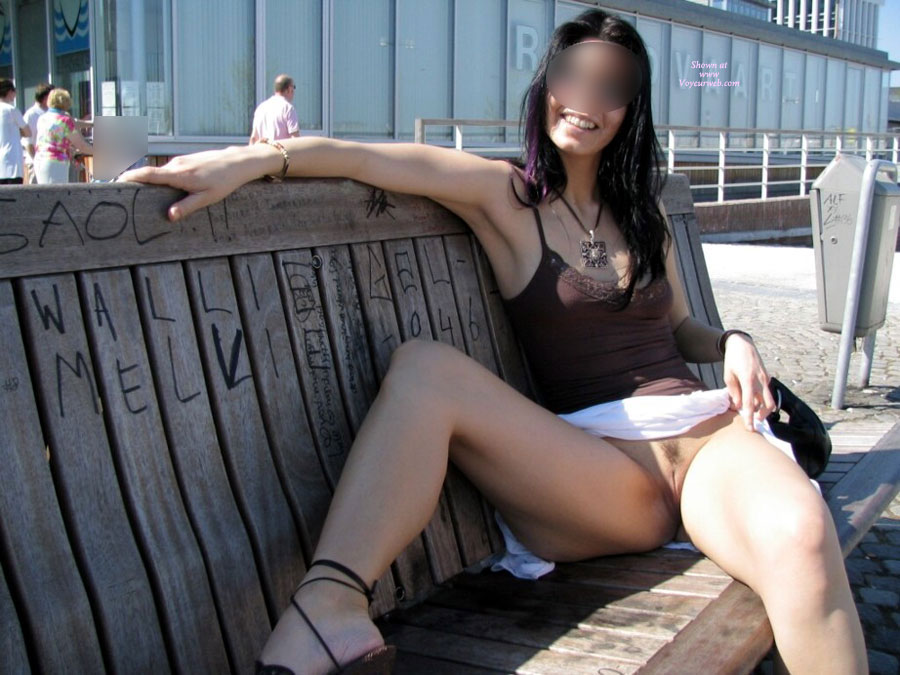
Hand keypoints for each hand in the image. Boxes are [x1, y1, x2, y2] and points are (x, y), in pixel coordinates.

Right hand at [118, 145, 266, 221]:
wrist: (238, 162)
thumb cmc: (224, 181)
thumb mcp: (207, 198)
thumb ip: (187, 206)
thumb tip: (169, 217)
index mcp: (179, 175)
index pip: (148, 174)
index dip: (130, 177)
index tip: (115, 181)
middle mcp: (176, 165)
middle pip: (150, 174)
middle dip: (136, 183)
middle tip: (123, 195)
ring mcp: (181, 161)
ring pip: (161, 173)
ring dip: (151, 182)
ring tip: (141, 195)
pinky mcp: (186, 161)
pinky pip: (169, 171)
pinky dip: (163, 179)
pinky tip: (166, 189)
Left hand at [722, 333, 775, 430]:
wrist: (742, 344)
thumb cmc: (732, 360)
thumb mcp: (728, 376)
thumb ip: (734, 392)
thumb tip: (738, 406)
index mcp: (748, 380)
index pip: (749, 404)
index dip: (750, 418)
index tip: (750, 428)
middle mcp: (760, 380)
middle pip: (767, 404)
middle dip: (762, 415)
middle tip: (754, 421)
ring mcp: (766, 378)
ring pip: (770, 399)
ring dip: (764, 408)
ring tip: (755, 412)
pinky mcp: (767, 376)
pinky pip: (767, 392)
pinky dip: (763, 399)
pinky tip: (755, 400)